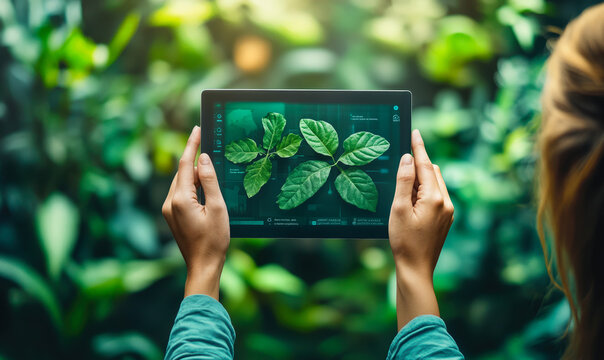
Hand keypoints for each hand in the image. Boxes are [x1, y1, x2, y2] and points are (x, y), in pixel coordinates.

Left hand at [162, 126, 229, 299]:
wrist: (203, 265)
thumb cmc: (214, 240)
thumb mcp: (218, 207)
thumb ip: (210, 181)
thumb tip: (203, 158)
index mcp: (180, 199)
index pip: (185, 165)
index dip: (191, 145)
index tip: (197, 129)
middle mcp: (169, 202)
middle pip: (182, 172)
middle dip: (192, 156)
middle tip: (204, 139)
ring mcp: (169, 210)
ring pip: (180, 182)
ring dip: (192, 171)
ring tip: (207, 159)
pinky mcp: (172, 215)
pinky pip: (180, 192)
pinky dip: (191, 184)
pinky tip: (203, 183)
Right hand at [388, 129, 453, 328]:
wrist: (416, 269)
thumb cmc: (404, 241)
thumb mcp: (398, 209)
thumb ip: (403, 182)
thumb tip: (407, 160)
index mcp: (434, 198)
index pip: (426, 165)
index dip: (419, 148)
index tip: (416, 132)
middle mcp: (446, 202)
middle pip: (433, 173)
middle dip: (418, 165)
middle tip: (400, 165)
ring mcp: (448, 212)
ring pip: (435, 184)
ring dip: (421, 179)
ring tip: (402, 189)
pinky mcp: (445, 219)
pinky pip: (436, 196)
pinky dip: (424, 191)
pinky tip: (410, 201)